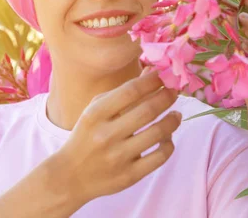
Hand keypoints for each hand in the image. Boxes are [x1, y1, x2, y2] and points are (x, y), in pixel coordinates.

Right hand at [51, 71, 181, 203]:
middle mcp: (106, 135)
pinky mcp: (129, 176)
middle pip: (148, 110)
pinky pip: (160, 156)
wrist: (71, 176)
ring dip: (173, 120)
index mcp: (95, 114)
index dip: (152, 80)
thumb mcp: (97, 110)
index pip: (131, 91)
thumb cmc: (87, 135)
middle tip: (174, 92)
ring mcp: (118, 157)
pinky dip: (169, 144)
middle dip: (167, 97)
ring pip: (158, 133)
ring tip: (176, 114)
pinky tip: (168, 137)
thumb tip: (152, 72)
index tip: (164, 75)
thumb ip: (124, 91)